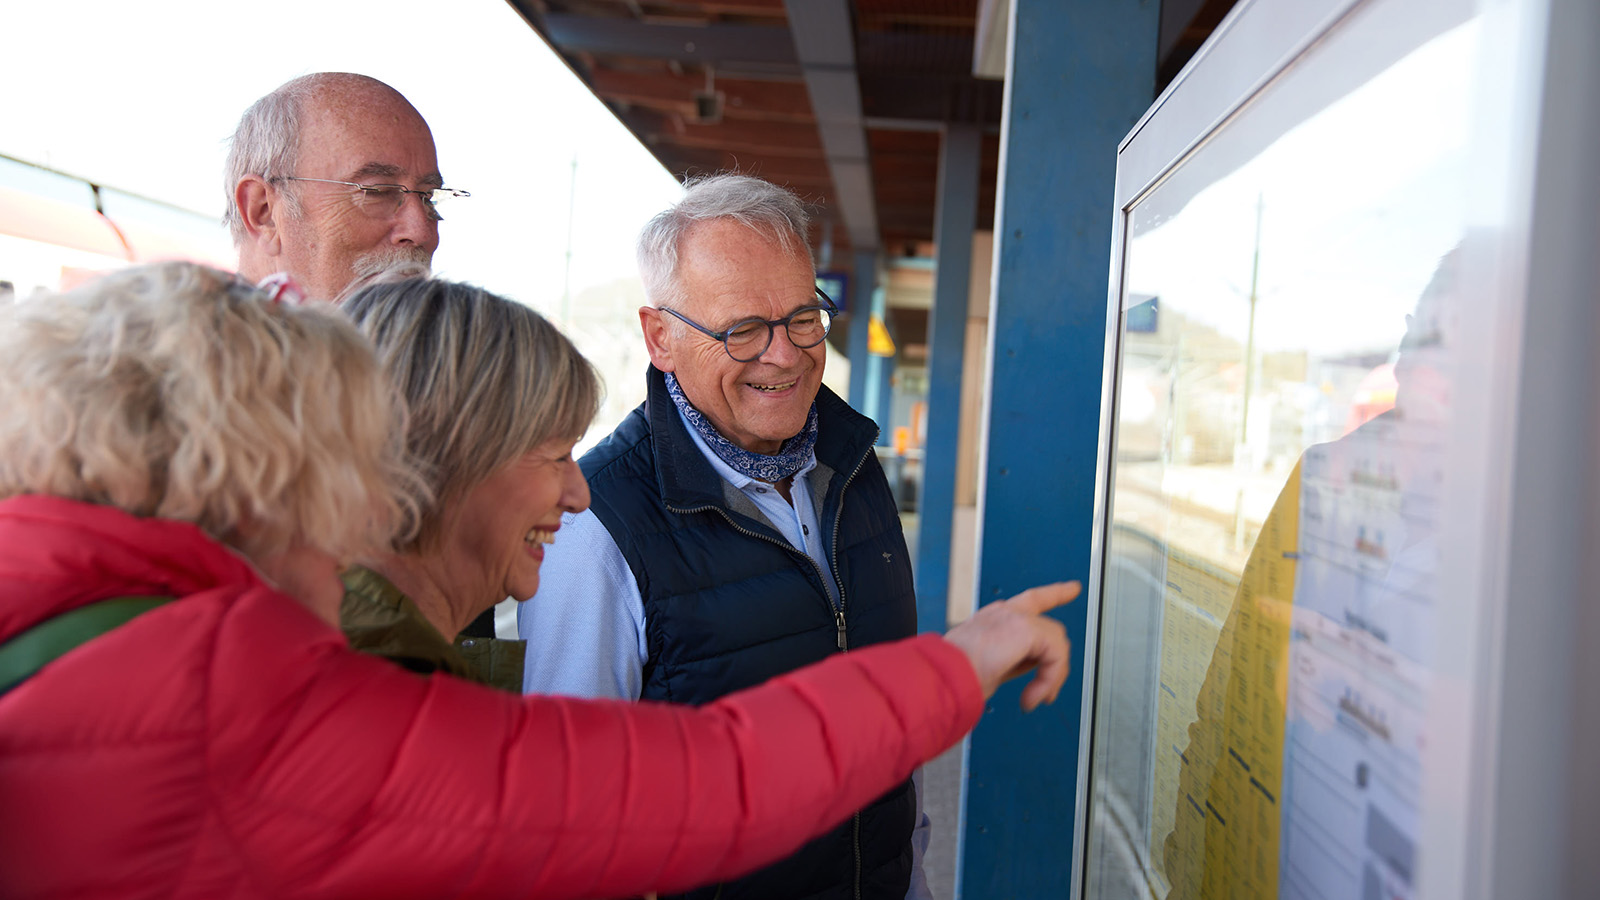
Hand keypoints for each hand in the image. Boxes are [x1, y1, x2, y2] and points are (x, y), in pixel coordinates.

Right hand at [943, 581, 1078, 710]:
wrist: (942, 675)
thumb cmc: (952, 676)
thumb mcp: (987, 666)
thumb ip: (1012, 660)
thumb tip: (1031, 668)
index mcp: (993, 619)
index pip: (1030, 602)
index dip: (1054, 594)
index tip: (1073, 588)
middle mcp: (1004, 613)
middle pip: (1050, 627)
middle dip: (1056, 660)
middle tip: (1047, 692)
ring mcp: (1014, 617)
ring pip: (1055, 643)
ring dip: (1050, 677)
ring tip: (1033, 698)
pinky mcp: (1025, 628)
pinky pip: (1055, 655)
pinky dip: (1048, 679)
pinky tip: (1032, 696)